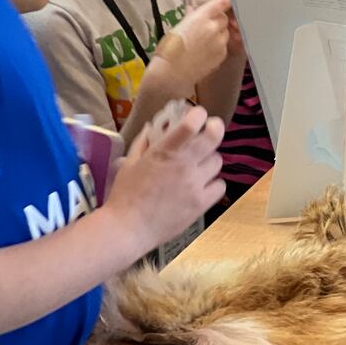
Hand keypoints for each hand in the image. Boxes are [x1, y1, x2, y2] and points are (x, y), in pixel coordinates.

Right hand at [105, 104, 224, 251]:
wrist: (126, 230)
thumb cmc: (125, 195)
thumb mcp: (130, 163)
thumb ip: (144, 142)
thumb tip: (154, 125)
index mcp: (164, 153)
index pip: (190, 125)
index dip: (199, 115)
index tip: (198, 114)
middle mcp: (183, 165)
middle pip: (213, 138)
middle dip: (214, 128)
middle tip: (211, 129)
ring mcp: (195, 185)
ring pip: (217, 161)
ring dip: (209, 160)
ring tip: (198, 166)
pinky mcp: (201, 204)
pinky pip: (220, 185)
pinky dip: (213, 184)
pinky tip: (202, 186)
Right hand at [168, 0, 232, 86]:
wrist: (171, 73)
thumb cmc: (168, 48)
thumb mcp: (177, 27)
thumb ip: (190, 16)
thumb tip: (193, 9)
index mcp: (201, 17)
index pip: (222, 1)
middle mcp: (214, 27)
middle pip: (223, 18)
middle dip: (216, 20)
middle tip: (204, 27)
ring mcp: (220, 42)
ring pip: (225, 32)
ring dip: (218, 33)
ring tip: (203, 41)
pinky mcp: (222, 54)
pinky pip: (224, 46)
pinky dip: (218, 46)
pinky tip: (205, 52)